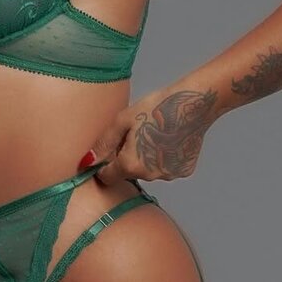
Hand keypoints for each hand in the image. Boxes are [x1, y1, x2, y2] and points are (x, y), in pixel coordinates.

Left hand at [80, 82, 219, 186]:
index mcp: (130, 165)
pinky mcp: (184, 170)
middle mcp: (150, 176)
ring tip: (156, 134)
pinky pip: (167, 167)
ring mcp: (169, 175)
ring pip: (149, 170)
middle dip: (128, 157)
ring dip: (147, 158)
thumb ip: (103, 144)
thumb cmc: (156, 108)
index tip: (111, 150)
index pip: (108, 177)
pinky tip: (170, 138)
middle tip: (136, 134)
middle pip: (129, 172)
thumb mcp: (122, 120)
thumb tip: (87, 162)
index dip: (105, 165)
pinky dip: (165, 157)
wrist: (193, 104)